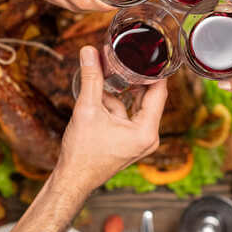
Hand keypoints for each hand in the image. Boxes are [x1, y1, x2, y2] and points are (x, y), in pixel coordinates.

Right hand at [56, 46, 167, 193]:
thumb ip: (91, 78)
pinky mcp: (131, 141)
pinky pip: (129, 115)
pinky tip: (101, 98)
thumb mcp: (87, 109)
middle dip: (138, 78)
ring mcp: (141, 140)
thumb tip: (89, 52)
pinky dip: (117, 106)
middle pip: (150, 97)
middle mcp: (149, 137)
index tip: (150, 53)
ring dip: (123, 92)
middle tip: (131, 57)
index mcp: (146, 131)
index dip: (155, 71)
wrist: (72, 179)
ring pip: (137, 105)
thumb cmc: (81, 153)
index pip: (159, 92)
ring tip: (111, 73)